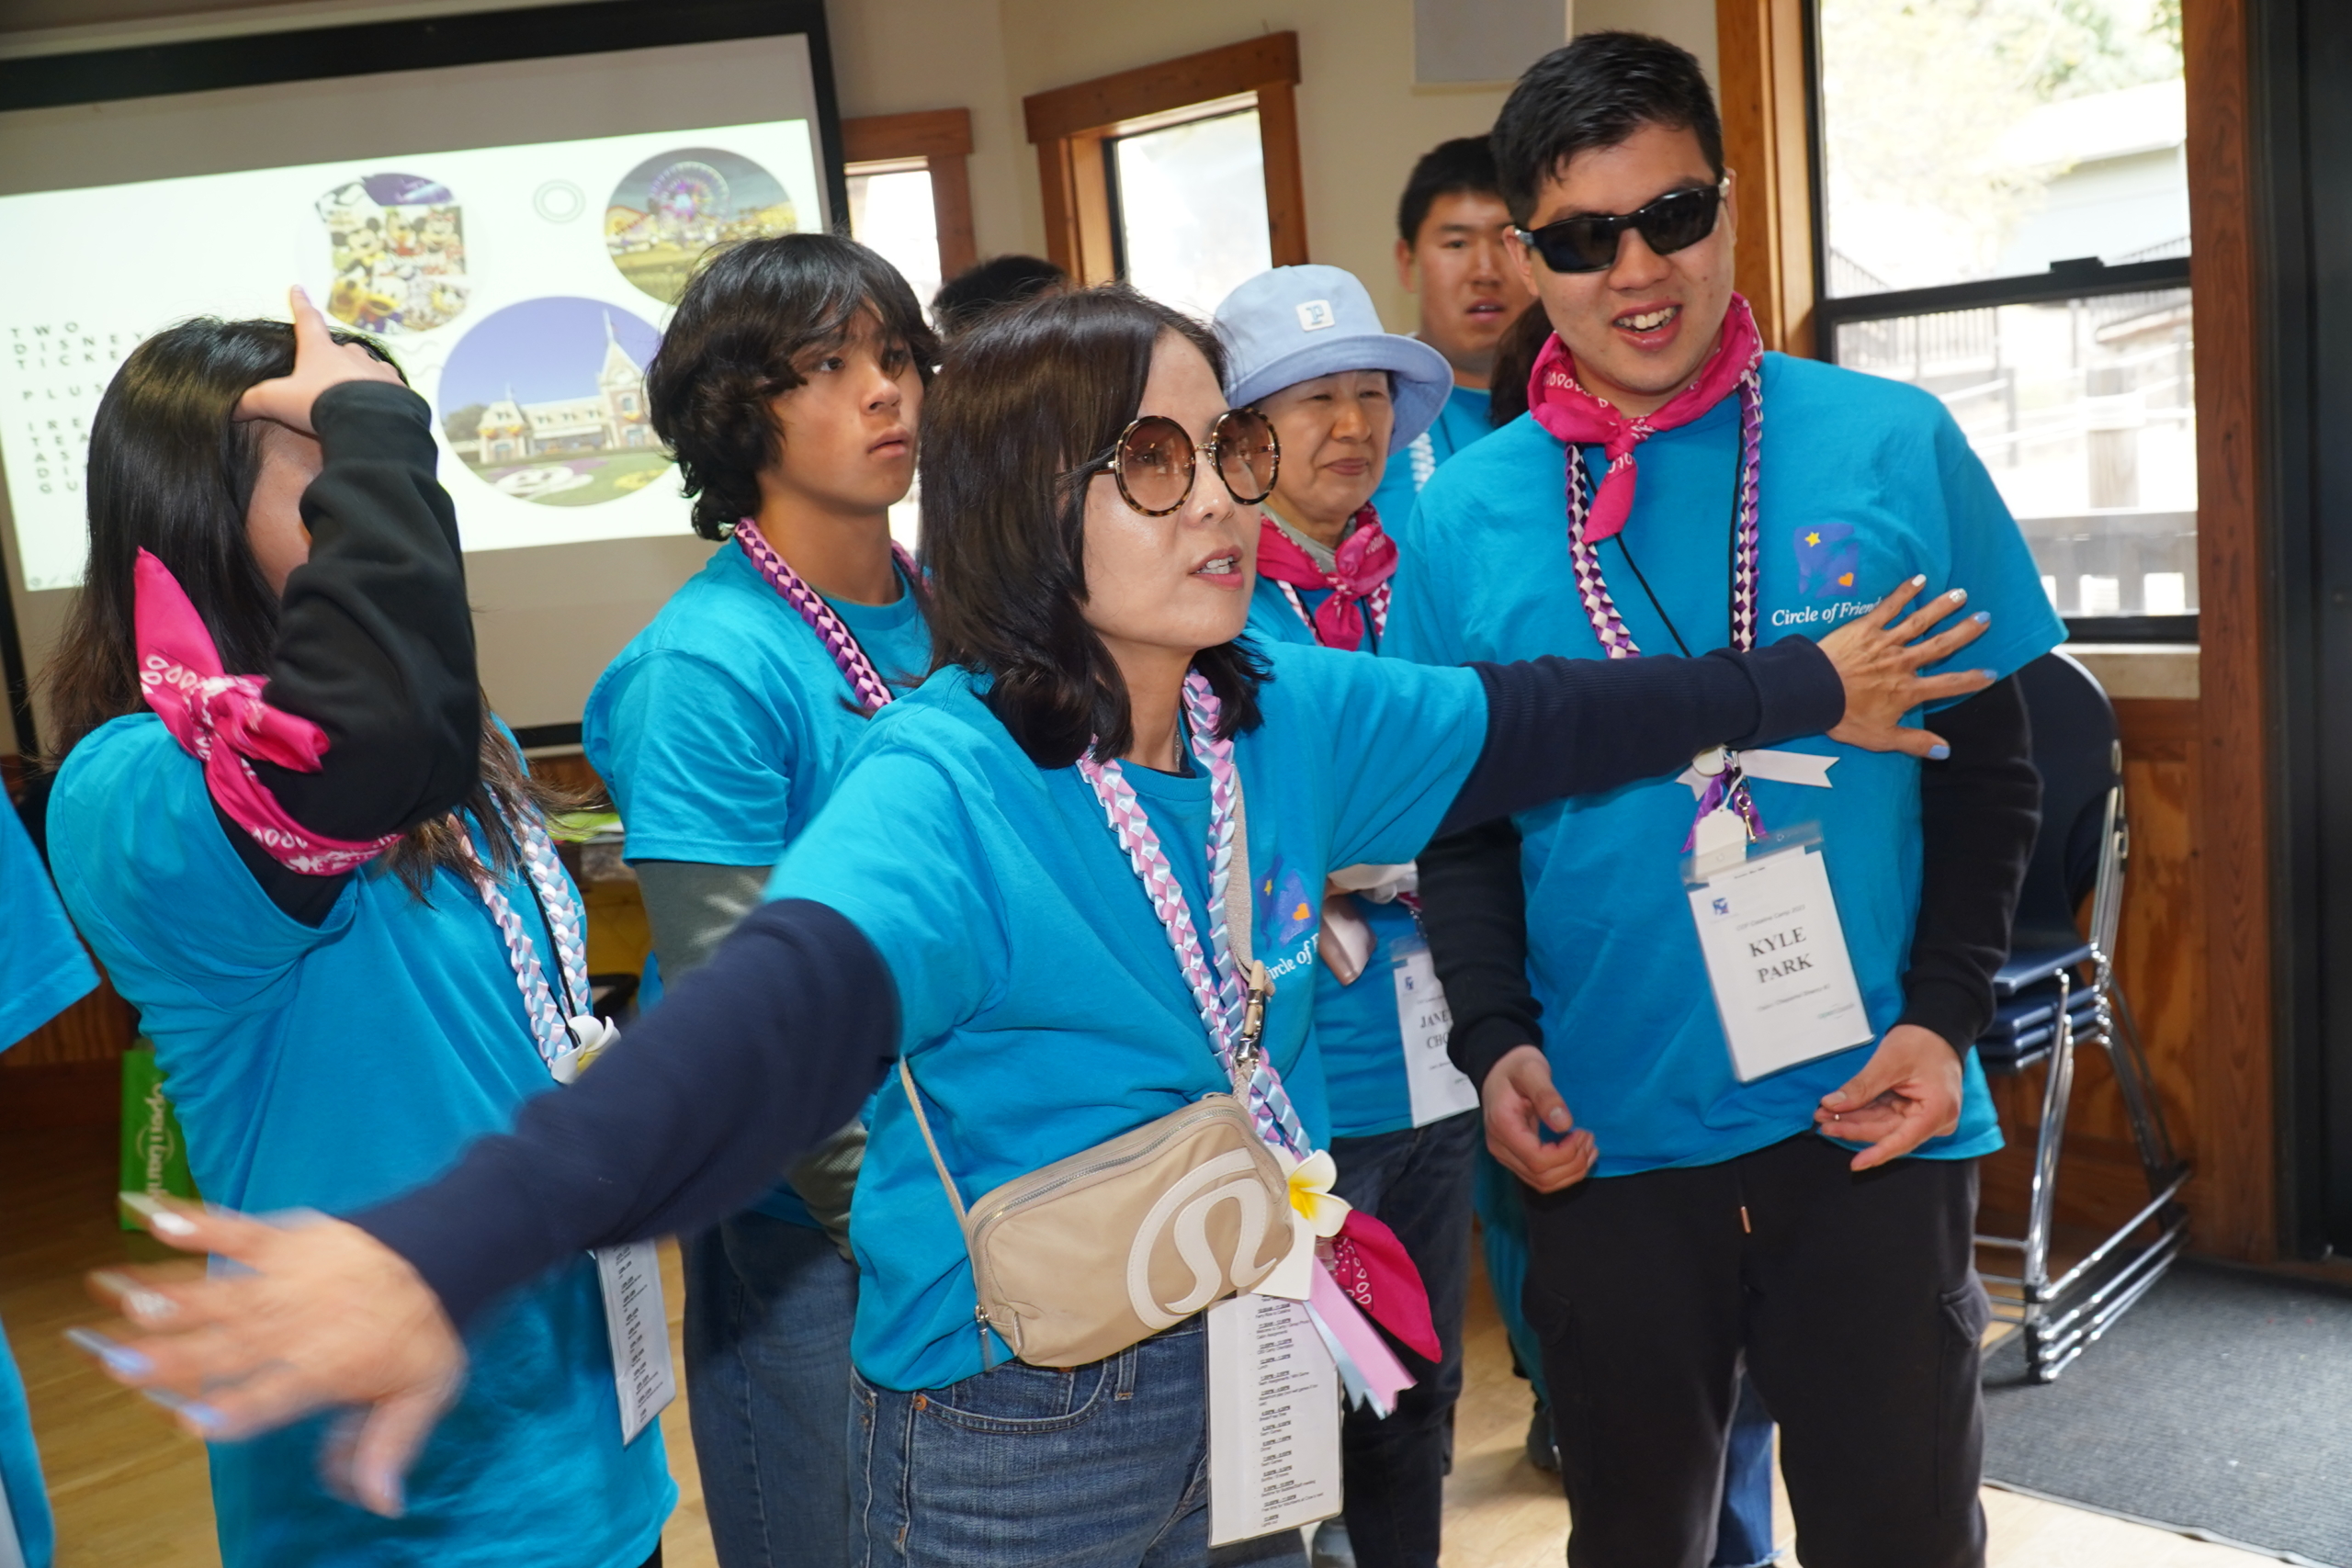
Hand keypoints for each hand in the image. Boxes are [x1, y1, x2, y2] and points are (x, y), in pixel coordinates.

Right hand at [76, 1200, 463, 1517]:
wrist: (445, 1251)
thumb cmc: (425, 1330)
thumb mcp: (422, 1395)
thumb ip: (389, 1446)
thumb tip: (382, 1504)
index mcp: (326, 1367)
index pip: (272, 1395)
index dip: (233, 1408)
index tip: (189, 1418)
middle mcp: (298, 1325)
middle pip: (228, 1348)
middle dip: (173, 1358)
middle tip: (121, 1366)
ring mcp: (287, 1279)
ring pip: (219, 1292)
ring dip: (168, 1297)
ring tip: (119, 1298)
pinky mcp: (285, 1240)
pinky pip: (238, 1229)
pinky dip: (199, 1223)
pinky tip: (158, 1220)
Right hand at [234, 286, 403, 433]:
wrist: (367, 422)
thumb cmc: (320, 404)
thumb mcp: (277, 401)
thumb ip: (253, 402)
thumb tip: (230, 409)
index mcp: (320, 351)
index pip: (307, 321)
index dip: (300, 305)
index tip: (297, 289)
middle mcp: (352, 356)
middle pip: (342, 348)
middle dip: (336, 356)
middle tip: (329, 373)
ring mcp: (378, 372)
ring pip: (369, 368)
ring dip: (361, 377)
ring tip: (355, 394)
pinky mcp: (399, 391)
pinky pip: (390, 389)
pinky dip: (383, 395)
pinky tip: (378, 408)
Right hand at [1482, 1044, 1597, 1192]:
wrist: (1500, 1068)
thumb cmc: (1517, 1067)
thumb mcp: (1532, 1071)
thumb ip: (1546, 1096)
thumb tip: (1564, 1124)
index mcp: (1502, 1126)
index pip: (1537, 1159)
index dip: (1566, 1153)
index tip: (1582, 1132)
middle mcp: (1500, 1147)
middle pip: (1541, 1176)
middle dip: (1573, 1163)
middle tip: (1589, 1138)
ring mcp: (1506, 1155)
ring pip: (1543, 1183)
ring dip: (1572, 1171)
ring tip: (1589, 1148)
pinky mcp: (1516, 1158)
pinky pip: (1542, 1178)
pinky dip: (1564, 1173)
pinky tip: (1579, 1155)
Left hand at [1813, 1024, 1963, 1169]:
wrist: (1937, 1027)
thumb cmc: (1921, 1041)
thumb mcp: (1889, 1062)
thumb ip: (1862, 1087)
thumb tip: (1832, 1105)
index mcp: (1937, 1111)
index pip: (1903, 1140)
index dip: (1877, 1153)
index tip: (1855, 1164)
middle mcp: (1934, 1120)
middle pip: (1888, 1132)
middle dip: (1853, 1127)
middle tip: (1822, 1121)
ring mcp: (1924, 1116)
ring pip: (1883, 1125)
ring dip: (1854, 1120)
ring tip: (1824, 1114)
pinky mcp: (1913, 1109)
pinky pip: (1886, 1115)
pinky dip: (1863, 1111)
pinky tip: (1839, 1110)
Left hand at [1815, 577, 1995, 757]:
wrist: (1814, 692)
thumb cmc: (1844, 716)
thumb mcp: (1881, 738)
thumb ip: (1915, 743)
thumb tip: (1946, 751)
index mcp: (1909, 691)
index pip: (1948, 685)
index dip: (1971, 680)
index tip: (1991, 673)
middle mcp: (1904, 663)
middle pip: (1941, 646)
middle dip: (1965, 633)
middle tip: (1986, 618)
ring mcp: (1886, 642)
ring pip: (1920, 622)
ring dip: (1942, 607)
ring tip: (1961, 595)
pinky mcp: (1866, 627)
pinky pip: (1889, 607)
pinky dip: (1904, 592)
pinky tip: (1919, 579)